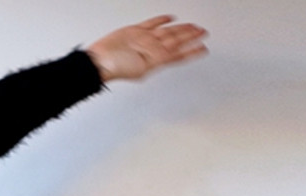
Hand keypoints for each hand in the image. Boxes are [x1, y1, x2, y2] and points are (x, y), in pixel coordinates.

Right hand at [86, 15, 208, 82]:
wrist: (101, 59)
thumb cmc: (117, 67)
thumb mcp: (143, 67)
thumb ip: (159, 58)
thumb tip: (170, 54)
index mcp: (156, 59)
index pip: (179, 54)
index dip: (192, 51)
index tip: (204, 49)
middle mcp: (153, 49)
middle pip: (177, 40)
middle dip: (191, 36)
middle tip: (203, 32)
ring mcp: (145, 40)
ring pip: (169, 31)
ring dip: (182, 28)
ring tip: (193, 26)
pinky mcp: (136, 31)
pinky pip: (153, 23)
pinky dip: (162, 20)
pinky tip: (170, 18)